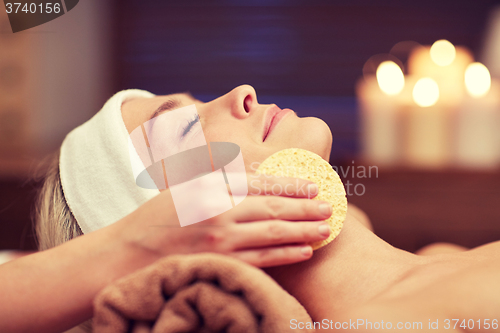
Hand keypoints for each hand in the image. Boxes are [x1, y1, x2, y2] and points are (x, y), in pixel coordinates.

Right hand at [118, 173, 332, 266]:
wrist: (128, 253)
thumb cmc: (156, 217)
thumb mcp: (185, 186)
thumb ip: (218, 179)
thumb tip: (252, 173)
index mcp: (211, 188)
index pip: (261, 183)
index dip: (292, 185)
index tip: (314, 186)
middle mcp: (219, 212)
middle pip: (273, 208)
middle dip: (306, 207)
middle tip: (330, 207)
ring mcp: (221, 241)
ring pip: (273, 234)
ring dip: (303, 231)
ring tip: (326, 229)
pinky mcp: (221, 263)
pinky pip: (261, 259)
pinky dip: (286, 255)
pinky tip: (304, 252)